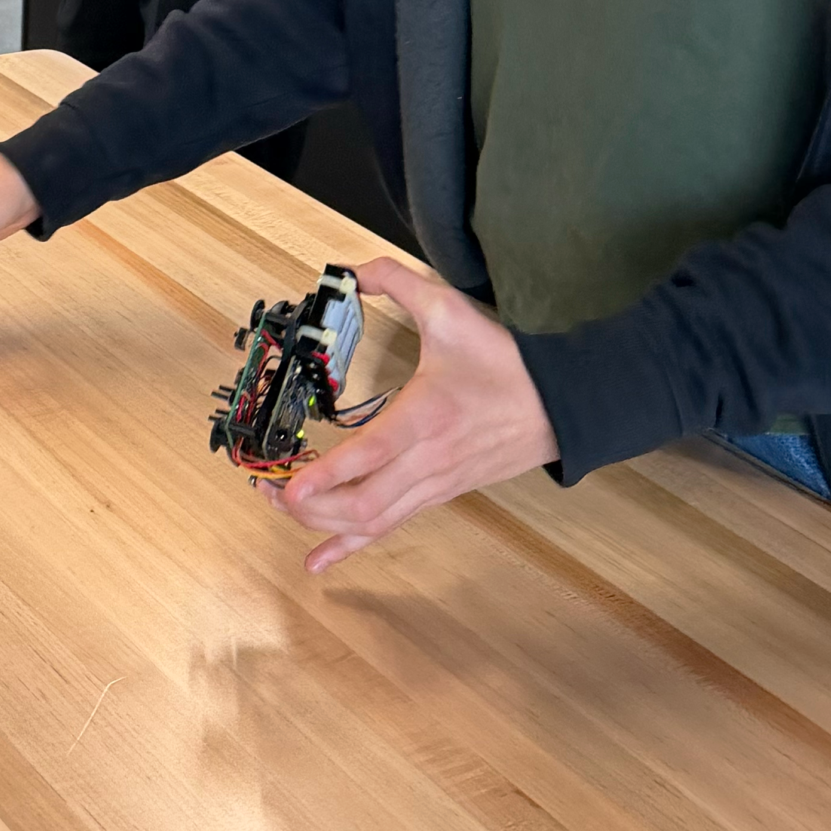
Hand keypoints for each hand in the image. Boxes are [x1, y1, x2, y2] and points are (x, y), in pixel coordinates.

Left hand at [264, 256, 559, 573]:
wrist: (564, 403)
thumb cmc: (506, 360)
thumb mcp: (450, 309)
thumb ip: (396, 281)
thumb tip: (349, 269)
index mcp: (425, 417)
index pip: (370, 455)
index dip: (327, 476)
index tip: (288, 484)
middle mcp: (428, 460)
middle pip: (362, 503)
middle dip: (307, 504)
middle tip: (266, 488)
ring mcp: (435, 483)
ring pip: (372, 521)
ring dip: (322, 522)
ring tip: (279, 506)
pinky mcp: (441, 494)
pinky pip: (390, 526)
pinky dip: (351, 544)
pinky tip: (318, 561)